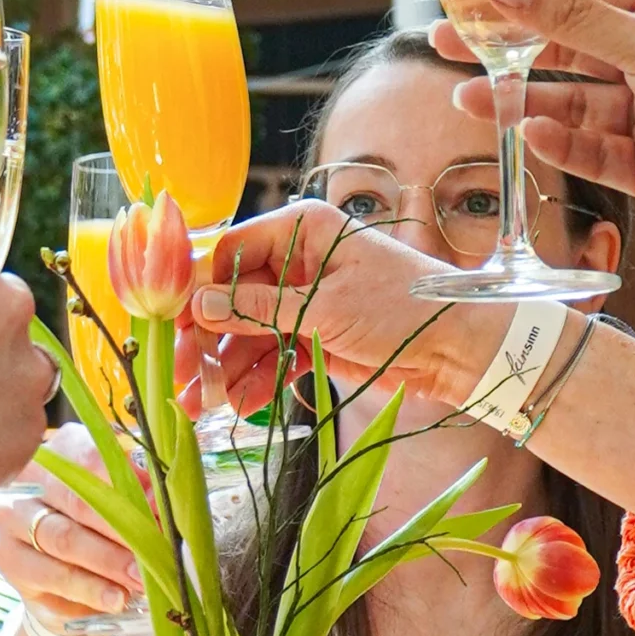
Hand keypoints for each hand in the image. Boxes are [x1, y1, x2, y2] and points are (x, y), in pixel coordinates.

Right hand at [0, 425, 140, 620]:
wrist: (64, 578)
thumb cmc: (101, 530)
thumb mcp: (125, 506)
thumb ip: (140, 497)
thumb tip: (158, 501)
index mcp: (65, 450)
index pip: (93, 460)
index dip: (129, 485)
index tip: (158, 509)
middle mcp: (32, 477)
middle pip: (79, 501)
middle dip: (122, 530)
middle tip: (157, 552)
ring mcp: (14, 517)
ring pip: (65, 539)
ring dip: (108, 562)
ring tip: (140, 580)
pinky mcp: (8, 557)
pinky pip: (52, 574)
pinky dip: (89, 589)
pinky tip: (115, 599)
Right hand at [179, 201, 506, 412]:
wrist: (461, 348)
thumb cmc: (404, 308)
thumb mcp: (325, 307)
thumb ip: (260, 308)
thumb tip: (200, 305)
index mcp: (302, 230)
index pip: (230, 251)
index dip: (198, 289)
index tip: (173, 326)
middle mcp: (299, 260)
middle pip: (233, 297)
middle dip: (208, 340)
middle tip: (183, 377)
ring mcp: (306, 300)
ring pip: (250, 333)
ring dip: (228, 368)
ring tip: (205, 405)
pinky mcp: (317, 335)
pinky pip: (274, 355)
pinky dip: (258, 379)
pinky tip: (242, 404)